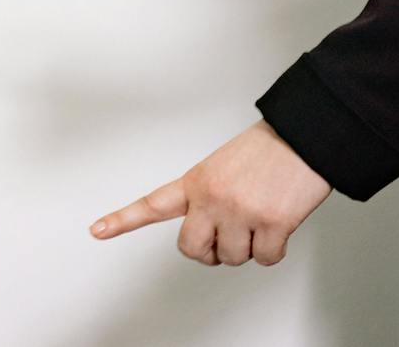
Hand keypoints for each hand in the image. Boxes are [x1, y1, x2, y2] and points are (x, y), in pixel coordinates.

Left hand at [91, 121, 330, 266]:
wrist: (302, 139)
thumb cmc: (265, 152)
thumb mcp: (221, 166)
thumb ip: (207, 197)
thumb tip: (211, 234)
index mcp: (195, 181)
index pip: (152, 204)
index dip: (122, 220)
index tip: (96, 231)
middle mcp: (211, 199)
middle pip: (192, 249)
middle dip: (208, 251)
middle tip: (224, 236)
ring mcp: (240, 212)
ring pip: (231, 257)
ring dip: (247, 247)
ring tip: (259, 217)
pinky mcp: (271, 224)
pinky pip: (265, 259)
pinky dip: (273, 250)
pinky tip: (278, 224)